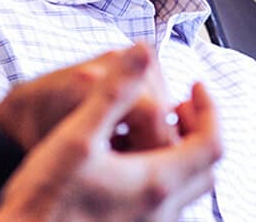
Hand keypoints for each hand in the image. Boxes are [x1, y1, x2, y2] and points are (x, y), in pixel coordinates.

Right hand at [0, 45, 221, 221]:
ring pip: (187, 186)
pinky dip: (165, 170)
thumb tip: (142, 49)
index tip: (195, 84)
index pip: (210, 143)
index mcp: (156, 182)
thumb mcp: (78, 133)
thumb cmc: (45, 193)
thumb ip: (113, 91)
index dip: (210, 108)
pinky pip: (167, 200)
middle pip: (205, 167)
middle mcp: (162, 210)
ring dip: (182, 150)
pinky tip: (131, 158)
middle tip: (181, 103)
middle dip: (199, 128)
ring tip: (156, 126)